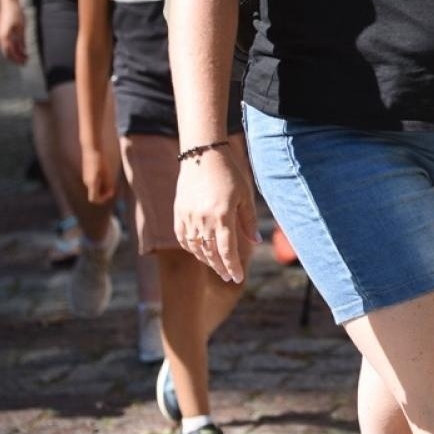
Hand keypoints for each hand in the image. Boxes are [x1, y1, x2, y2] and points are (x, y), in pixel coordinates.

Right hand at [0, 0, 27, 63]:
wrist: (8, 3)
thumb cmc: (15, 13)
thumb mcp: (21, 27)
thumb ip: (21, 39)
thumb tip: (23, 50)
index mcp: (4, 36)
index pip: (10, 52)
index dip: (17, 58)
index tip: (25, 62)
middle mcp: (0, 37)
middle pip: (7, 52)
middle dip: (16, 58)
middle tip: (25, 62)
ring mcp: (0, 34)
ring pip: (7, 48)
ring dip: (16, 53)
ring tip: (25, 57)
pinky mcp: (3, 32)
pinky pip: (8, 42)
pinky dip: (14, 47)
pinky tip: (21, 50)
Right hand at [83, 146, 118, 204]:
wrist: (92, 147)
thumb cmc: (101, 159)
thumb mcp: (108, 172)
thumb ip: (109, 184)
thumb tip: (111, 192)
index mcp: (92, 183)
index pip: (95, 199)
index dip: (104, 198)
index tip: (112, 191)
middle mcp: (87, 182)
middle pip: (95, 193)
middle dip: (104, 192)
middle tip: (113, 185)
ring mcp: (86, 177)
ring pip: (94, 187)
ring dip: (103, 186)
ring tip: (110, 177)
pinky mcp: (87, 172)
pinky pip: (93, 181)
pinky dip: (100, 181)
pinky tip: (106, 173)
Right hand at [173, 145, 257, 282]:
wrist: (202, 156)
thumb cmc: (229, 174)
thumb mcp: (244, 195)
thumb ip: (248, 221)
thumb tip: (255, 242)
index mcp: (222, 216)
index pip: (227, 250)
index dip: (232, 266)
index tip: (238, 278)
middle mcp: (203, 220)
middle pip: (211, 253)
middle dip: (221, 267)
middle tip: (228, 276)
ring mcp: (188, 218)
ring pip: (196, 248)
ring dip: (207, 260)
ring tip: (217, 266)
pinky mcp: (179, 214)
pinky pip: (184, 238)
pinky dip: (192, 248)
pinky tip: (201, 252)